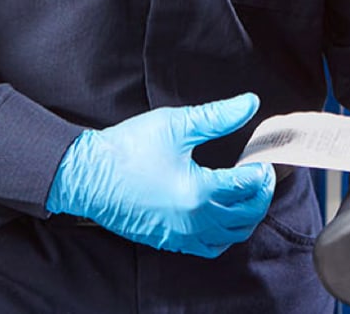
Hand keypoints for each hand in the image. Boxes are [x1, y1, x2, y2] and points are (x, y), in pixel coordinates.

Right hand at [45, 93, 275, 257]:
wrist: (87, 175)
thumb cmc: (127, 148)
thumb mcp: (175, 124)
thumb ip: (217, 116)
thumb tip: (249, 103)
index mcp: (198, 191)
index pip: (247, 186)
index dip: (260, 171)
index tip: (262, 159)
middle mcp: (194, 220)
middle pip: (247, 215)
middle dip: (261, 194)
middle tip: (261, 175)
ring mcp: (181, 235)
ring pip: (232, 236)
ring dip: (246, 216)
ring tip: (246, 195)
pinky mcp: (169, 241)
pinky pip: (209, 247)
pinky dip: (224, 234)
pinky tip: (222, 215)